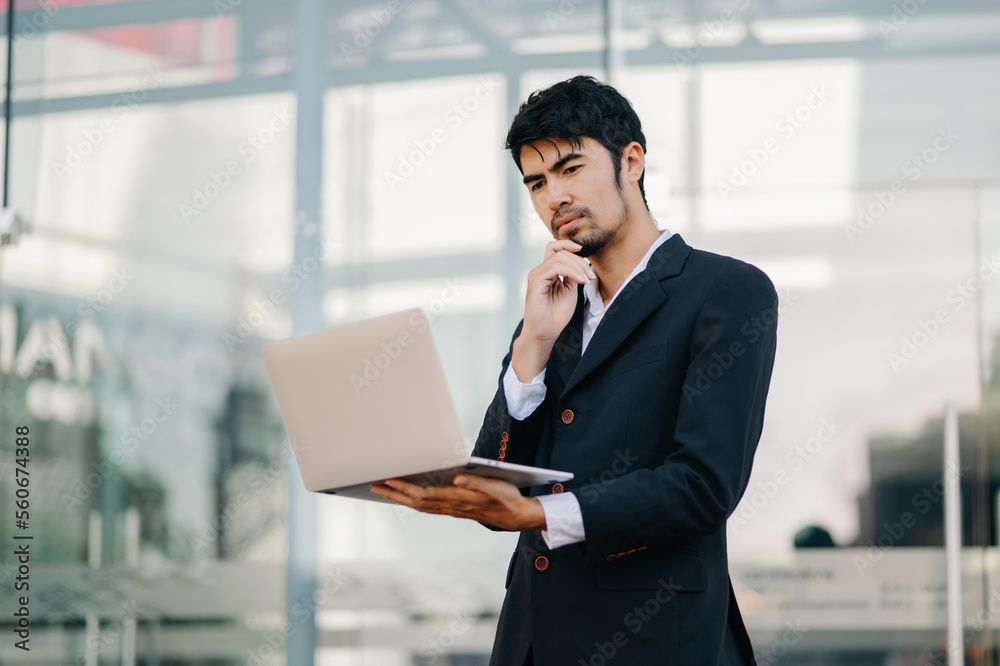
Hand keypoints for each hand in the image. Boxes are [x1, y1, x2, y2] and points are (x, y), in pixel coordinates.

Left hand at [370, 474, 546, 531]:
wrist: (516, 516)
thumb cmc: (506, 498)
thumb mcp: (495, 486)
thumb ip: (475, 482)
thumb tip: (457, 478)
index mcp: (458, 498)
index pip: (424, 494)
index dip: (405, 488)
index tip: (389, 480)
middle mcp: (452, 506)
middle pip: (416, 501)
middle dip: (395, 494)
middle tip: (375, 485)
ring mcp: (452, 509)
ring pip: (420, 506)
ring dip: (401, 499)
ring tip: (385, 491)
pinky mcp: (455, 509)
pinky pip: (428, 507)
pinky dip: (414, 502)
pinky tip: (408, 498)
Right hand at [513, 240, 596, 379]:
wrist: (545, 333)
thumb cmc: (556, 315)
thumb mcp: (570, 291)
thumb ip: (573, 275)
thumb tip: (582, 262)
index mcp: (546, 272)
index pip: (555, 249)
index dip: (570, 246)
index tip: (586, 256)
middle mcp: (539, 271)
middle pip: (559, 251)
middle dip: (580, 261)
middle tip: (591, 276)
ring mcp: (536, 275)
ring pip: (558, 257)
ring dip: (578, 266)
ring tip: (587, 280)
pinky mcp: (536, 282)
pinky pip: (555, 267)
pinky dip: (571, 271)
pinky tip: (580, 281)